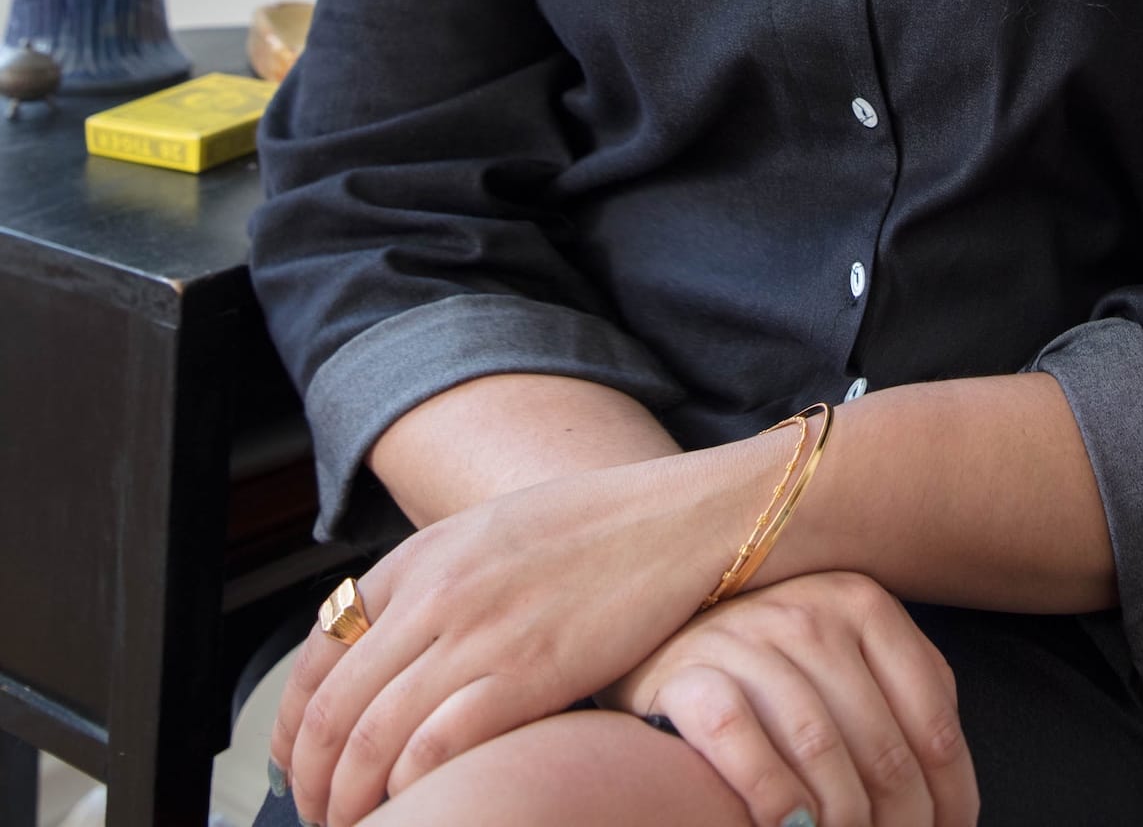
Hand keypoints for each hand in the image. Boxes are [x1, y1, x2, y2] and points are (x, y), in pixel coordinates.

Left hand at [270, 449, 757, 826]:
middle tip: (320, 819)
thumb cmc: (597, 530)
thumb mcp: (493, 534)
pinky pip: (439, 748)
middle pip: (333, 709)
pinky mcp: (529, 673)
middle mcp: (435, 593)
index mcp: (420, 555)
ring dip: (352, 802)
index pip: (317, 651)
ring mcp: (479, 633)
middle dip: (312, 783)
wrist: (679, 518)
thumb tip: (392, 654)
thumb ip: (437, 583)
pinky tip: (417, 810)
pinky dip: (413, 791)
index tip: (296, 768)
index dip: (291, 726)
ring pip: (372, 740)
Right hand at [595, 570, 980, 826]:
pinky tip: (787, 826)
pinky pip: (742, 739)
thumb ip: (906, 692)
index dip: (951, 800)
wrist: (660, 633)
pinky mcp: (689, 671)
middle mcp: (809, 610)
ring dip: (841, 822)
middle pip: (884, 748)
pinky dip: (772, 795)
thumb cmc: (776, 664)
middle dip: (900, 826)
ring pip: (820, 749)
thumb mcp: (850, 655)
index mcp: (864, 603)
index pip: (934, 721)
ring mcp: (747, 637)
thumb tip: (954, 797)